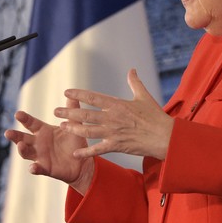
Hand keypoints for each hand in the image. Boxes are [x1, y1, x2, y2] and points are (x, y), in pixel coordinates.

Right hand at [4, 97, 94, 193]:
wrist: (82, 162)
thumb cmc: (75, 142)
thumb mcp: (74, 126)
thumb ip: (72, 111)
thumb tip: (73, 94)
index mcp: (43, 131)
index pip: (31, 123)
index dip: (24, 119)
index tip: (18, 114)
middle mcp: (38, 143)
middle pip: (22, 138)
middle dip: (15, 136)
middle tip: (8, 132)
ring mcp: (40, 156)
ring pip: (26, 153)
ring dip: (21, 150)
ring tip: (20, 145)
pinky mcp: (45, 168)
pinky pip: (38, 169)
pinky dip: (34, 168)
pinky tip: (33, 168)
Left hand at [56, 69, 173, 160]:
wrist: (166, 137)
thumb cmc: (156, 117)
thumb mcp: (144, 97)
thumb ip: (135, 83)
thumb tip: (132, 69)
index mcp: (117, 105)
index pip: (93, 97)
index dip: (78, 95)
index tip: (66, 92)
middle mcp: (112, 118)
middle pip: (86, 114)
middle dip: (69, 113)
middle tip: (55, 111)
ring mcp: (113, 133)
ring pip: (88, 131)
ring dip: (73, 129)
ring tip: (62, 127)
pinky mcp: (117, 146)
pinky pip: (98, 149)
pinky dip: (86, 152)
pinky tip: (75, 153)